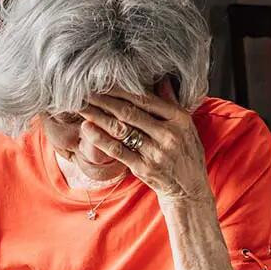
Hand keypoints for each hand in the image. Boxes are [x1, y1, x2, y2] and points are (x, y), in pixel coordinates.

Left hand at [81, 80, 211, 203]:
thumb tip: (160, 79)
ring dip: (98, 116)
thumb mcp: (187, 127)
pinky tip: (87, 129)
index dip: (121, 90)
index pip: (146, 100)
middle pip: (130, 112)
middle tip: (84, 91)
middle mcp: (168, 134)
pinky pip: (118, 151)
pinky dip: (101, 139)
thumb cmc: (186, 155)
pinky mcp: (144, 168)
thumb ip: (171, 103)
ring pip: (121, 130)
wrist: (189, 190)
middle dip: (104, 100)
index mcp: (179, 119)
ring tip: (81, 107)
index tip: (103, 82)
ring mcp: (156, 153)